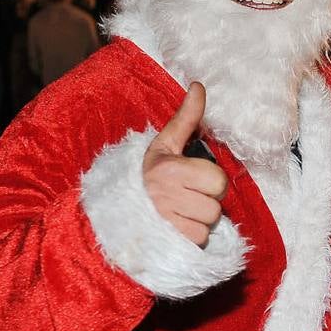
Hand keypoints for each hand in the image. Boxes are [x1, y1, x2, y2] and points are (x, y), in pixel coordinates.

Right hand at [143, 82, 228, 245]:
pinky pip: (198, 242)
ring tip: (177, 213)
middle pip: (216, 206)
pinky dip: (190, 238)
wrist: (111, 212)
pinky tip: (174, 229)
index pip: (218, 181)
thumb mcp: (164, 144)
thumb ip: (186, 117)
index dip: (210, 181)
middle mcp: (168, 198)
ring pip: (208, 225)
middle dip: (205, 202)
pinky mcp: (167, 244)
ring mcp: (167, 224)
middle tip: (185, 197)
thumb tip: (199, 86)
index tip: (191, 179)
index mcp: (170, 170)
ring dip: (198, 221)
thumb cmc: (144, 175)